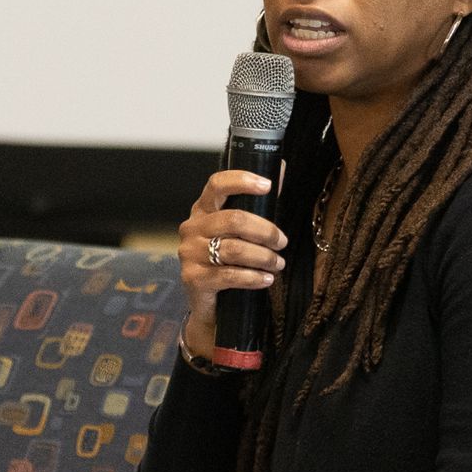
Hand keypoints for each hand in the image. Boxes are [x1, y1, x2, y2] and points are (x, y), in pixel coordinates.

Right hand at [176, 170, 288, 361]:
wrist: (211, 303)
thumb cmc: (230, 260)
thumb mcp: (242, 231)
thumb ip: (258, 203)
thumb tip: (280, 168)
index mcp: (203, 210)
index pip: (216, 185)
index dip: (242, 181)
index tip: (268, 186)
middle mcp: (191, 227)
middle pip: (234, 219)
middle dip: (266, 231)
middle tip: (282, 242)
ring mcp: (189, 253)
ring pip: (234, 249)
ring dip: (264, 257)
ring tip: (278, 264)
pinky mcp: (193, 278)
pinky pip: (229, 275)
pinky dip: (254, 277)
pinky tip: (267, 280)